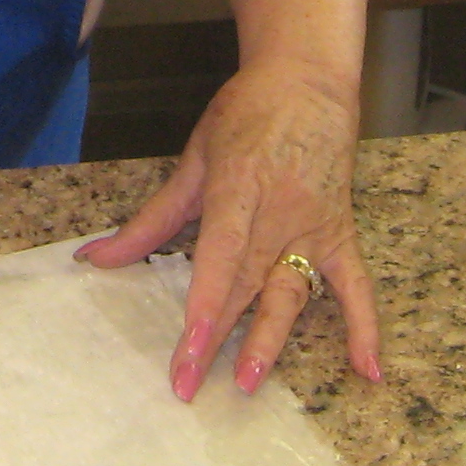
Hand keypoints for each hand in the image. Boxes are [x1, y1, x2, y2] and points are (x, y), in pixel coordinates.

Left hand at [78, 55, 380, 400]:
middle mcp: (279, 213)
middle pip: (246, 284)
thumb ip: (150, 219)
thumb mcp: (193, 159)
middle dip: (217, 337)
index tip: (188, 345)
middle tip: (190, 385)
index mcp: (238, 187)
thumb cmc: (245, 115)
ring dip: (271, 339)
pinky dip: (365, 327)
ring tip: (247, 382)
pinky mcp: (340, 232)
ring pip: (291, 291)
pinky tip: (369, 370)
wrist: (309, 81)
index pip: (220, 255)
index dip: (205, 302)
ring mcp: (313, 226)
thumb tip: (96, 257)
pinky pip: (356, 285)